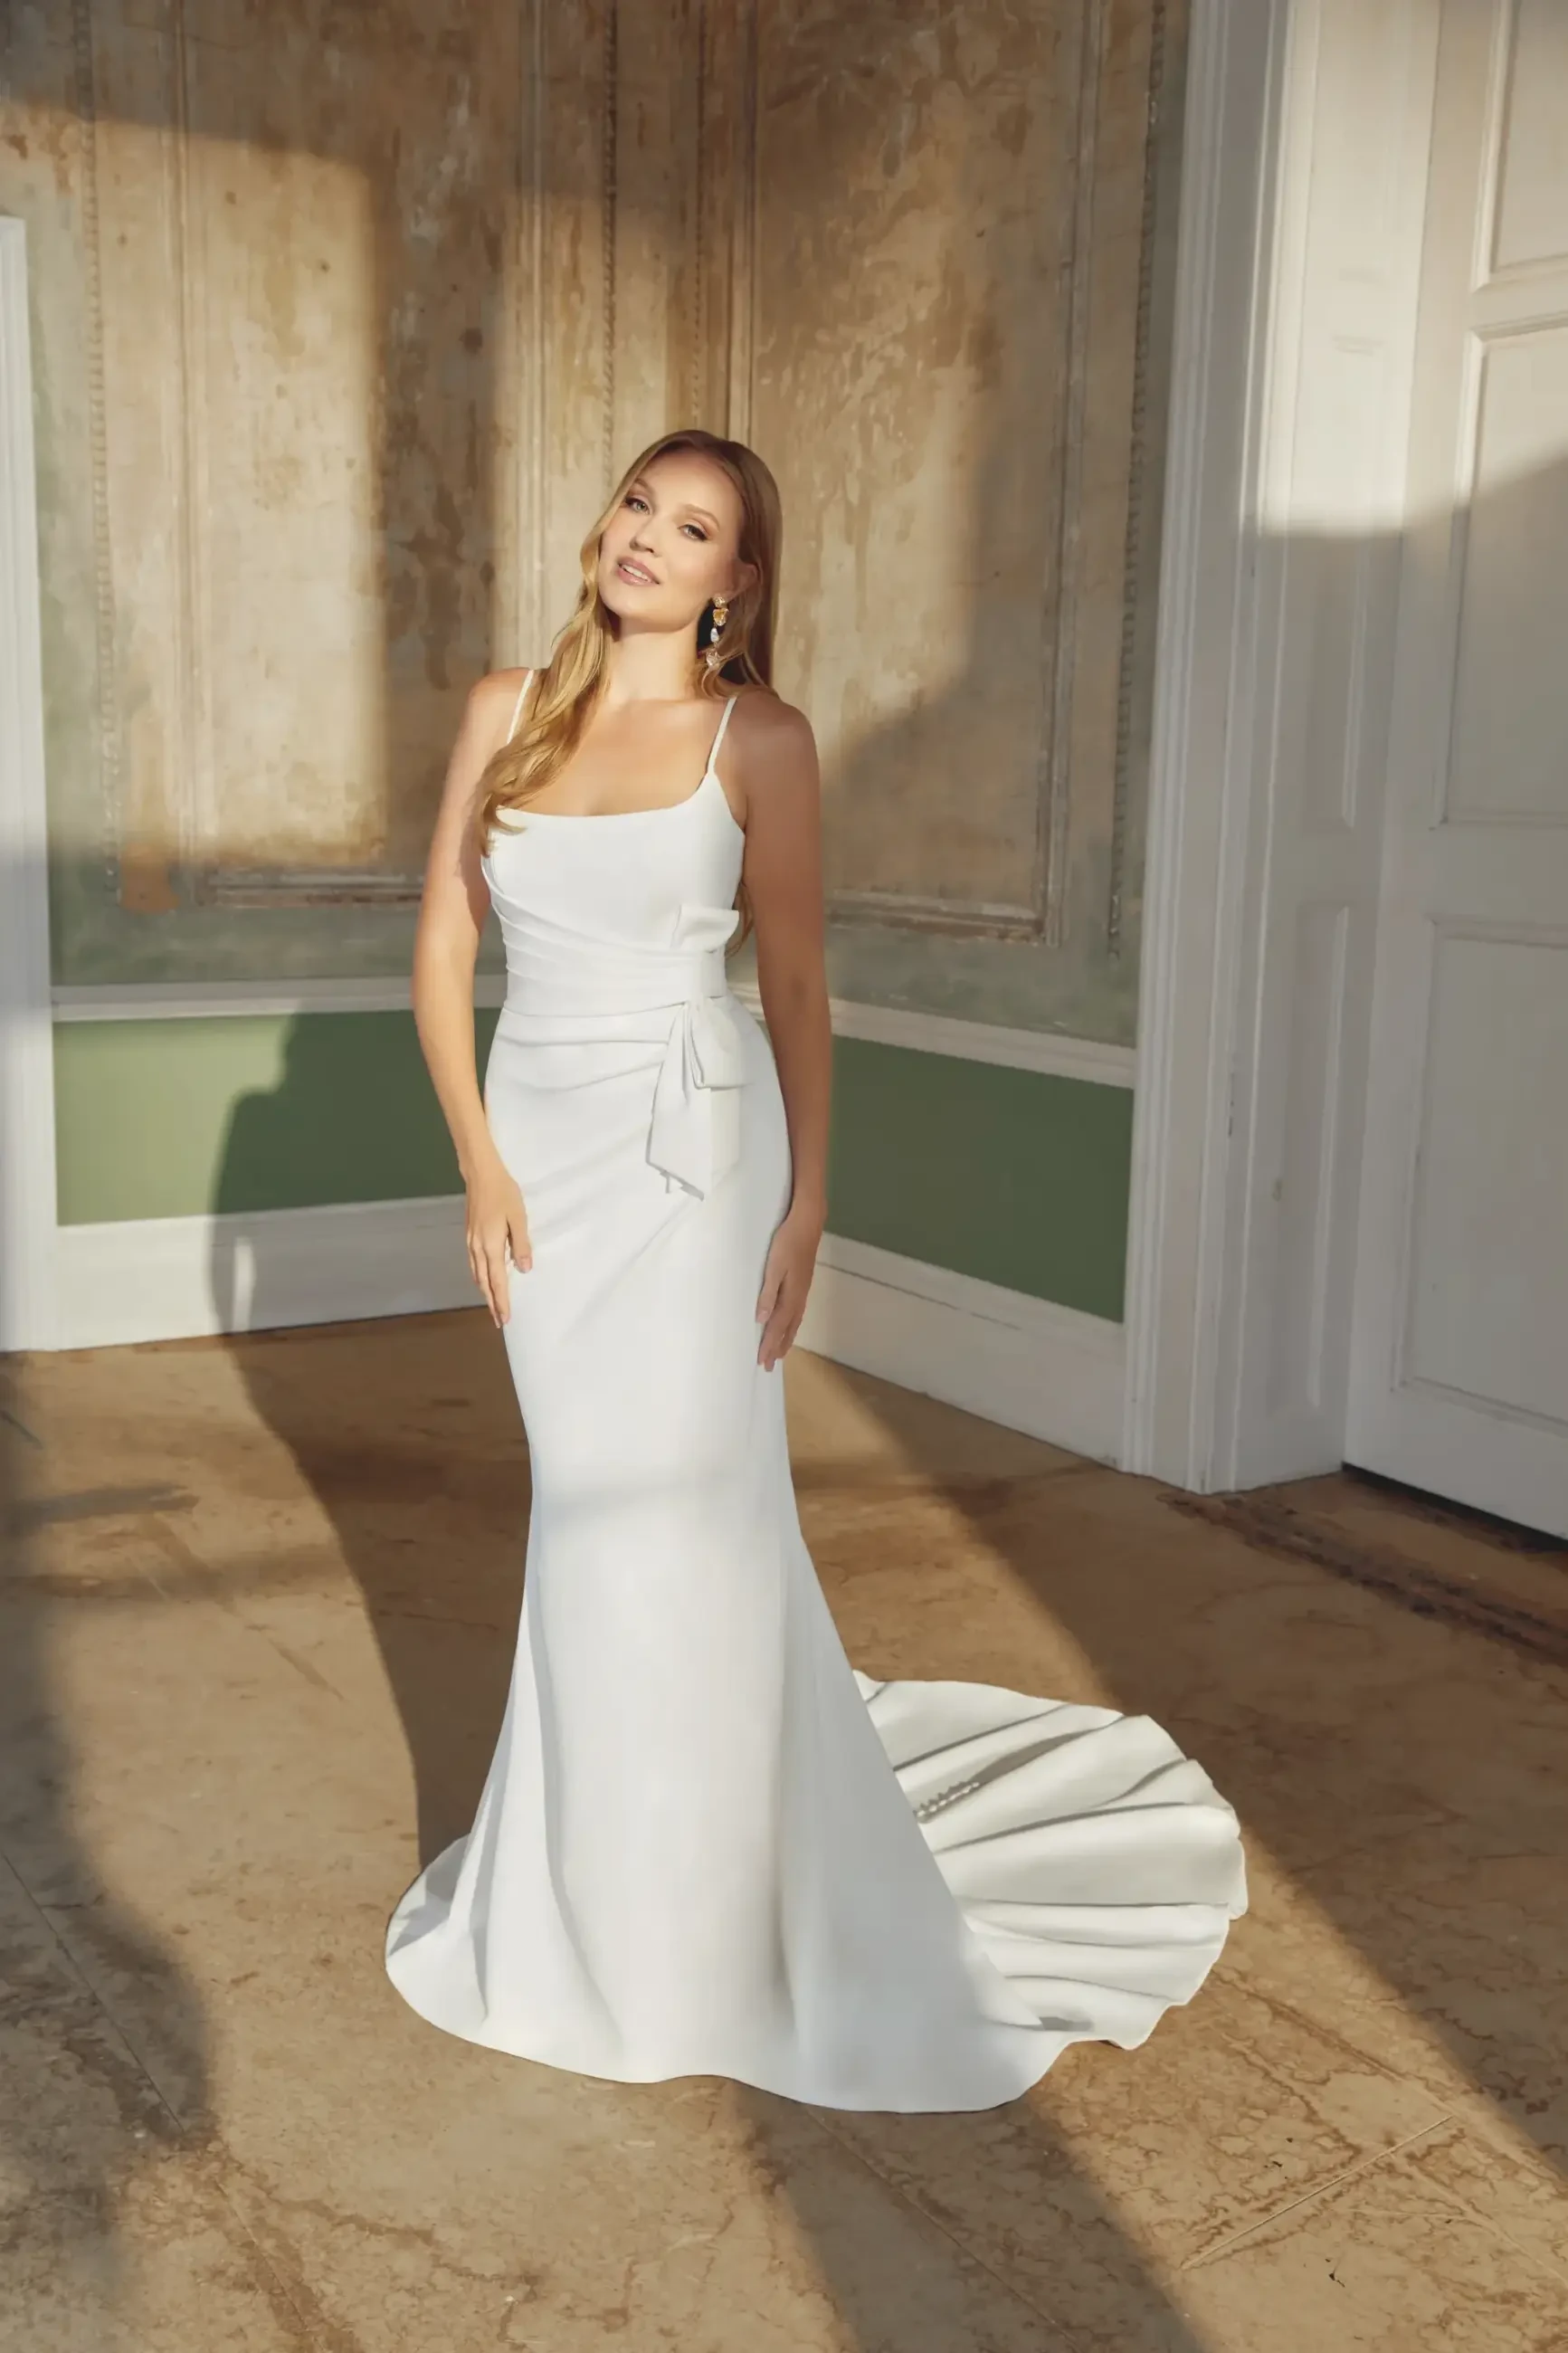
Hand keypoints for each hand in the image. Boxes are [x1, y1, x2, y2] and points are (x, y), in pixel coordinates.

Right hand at [465, 1155, 531, 1326]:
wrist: (480, 1174)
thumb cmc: (503, 1193)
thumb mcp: (518, 1218)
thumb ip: (521, 1244)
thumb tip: (524, 1269)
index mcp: (491, 1246)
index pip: (497, 1281)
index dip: (501, 1301)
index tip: (505, 1319)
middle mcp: (477, 1248)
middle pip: (483, 1282)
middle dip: (491, 1302)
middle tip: (499, 1320)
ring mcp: (471, 1242)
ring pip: (476, 1274)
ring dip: (484, 1292)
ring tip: (492, 1304)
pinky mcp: (469, 1235)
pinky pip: (473, 1264)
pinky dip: (479, 1277)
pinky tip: (483, 1279)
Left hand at [756, 1203, 822, 1369]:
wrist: (808, 1223)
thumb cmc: (787, 1242)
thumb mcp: (774, 1267)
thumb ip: (768, 1293)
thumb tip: (762, 1319)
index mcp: (791, 1295)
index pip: (777, 1326)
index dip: (769, 1345)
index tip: (762, 1362)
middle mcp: (799, 1297)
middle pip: (788, 1328)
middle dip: (778, 1347)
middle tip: (770, 1365)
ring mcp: (803, 1290)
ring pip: (794, 1321)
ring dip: (786, 1338)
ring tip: (780, 1352)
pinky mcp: (804, 1283)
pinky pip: (797, 1312)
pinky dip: (792, 1324)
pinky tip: (789, 1323)